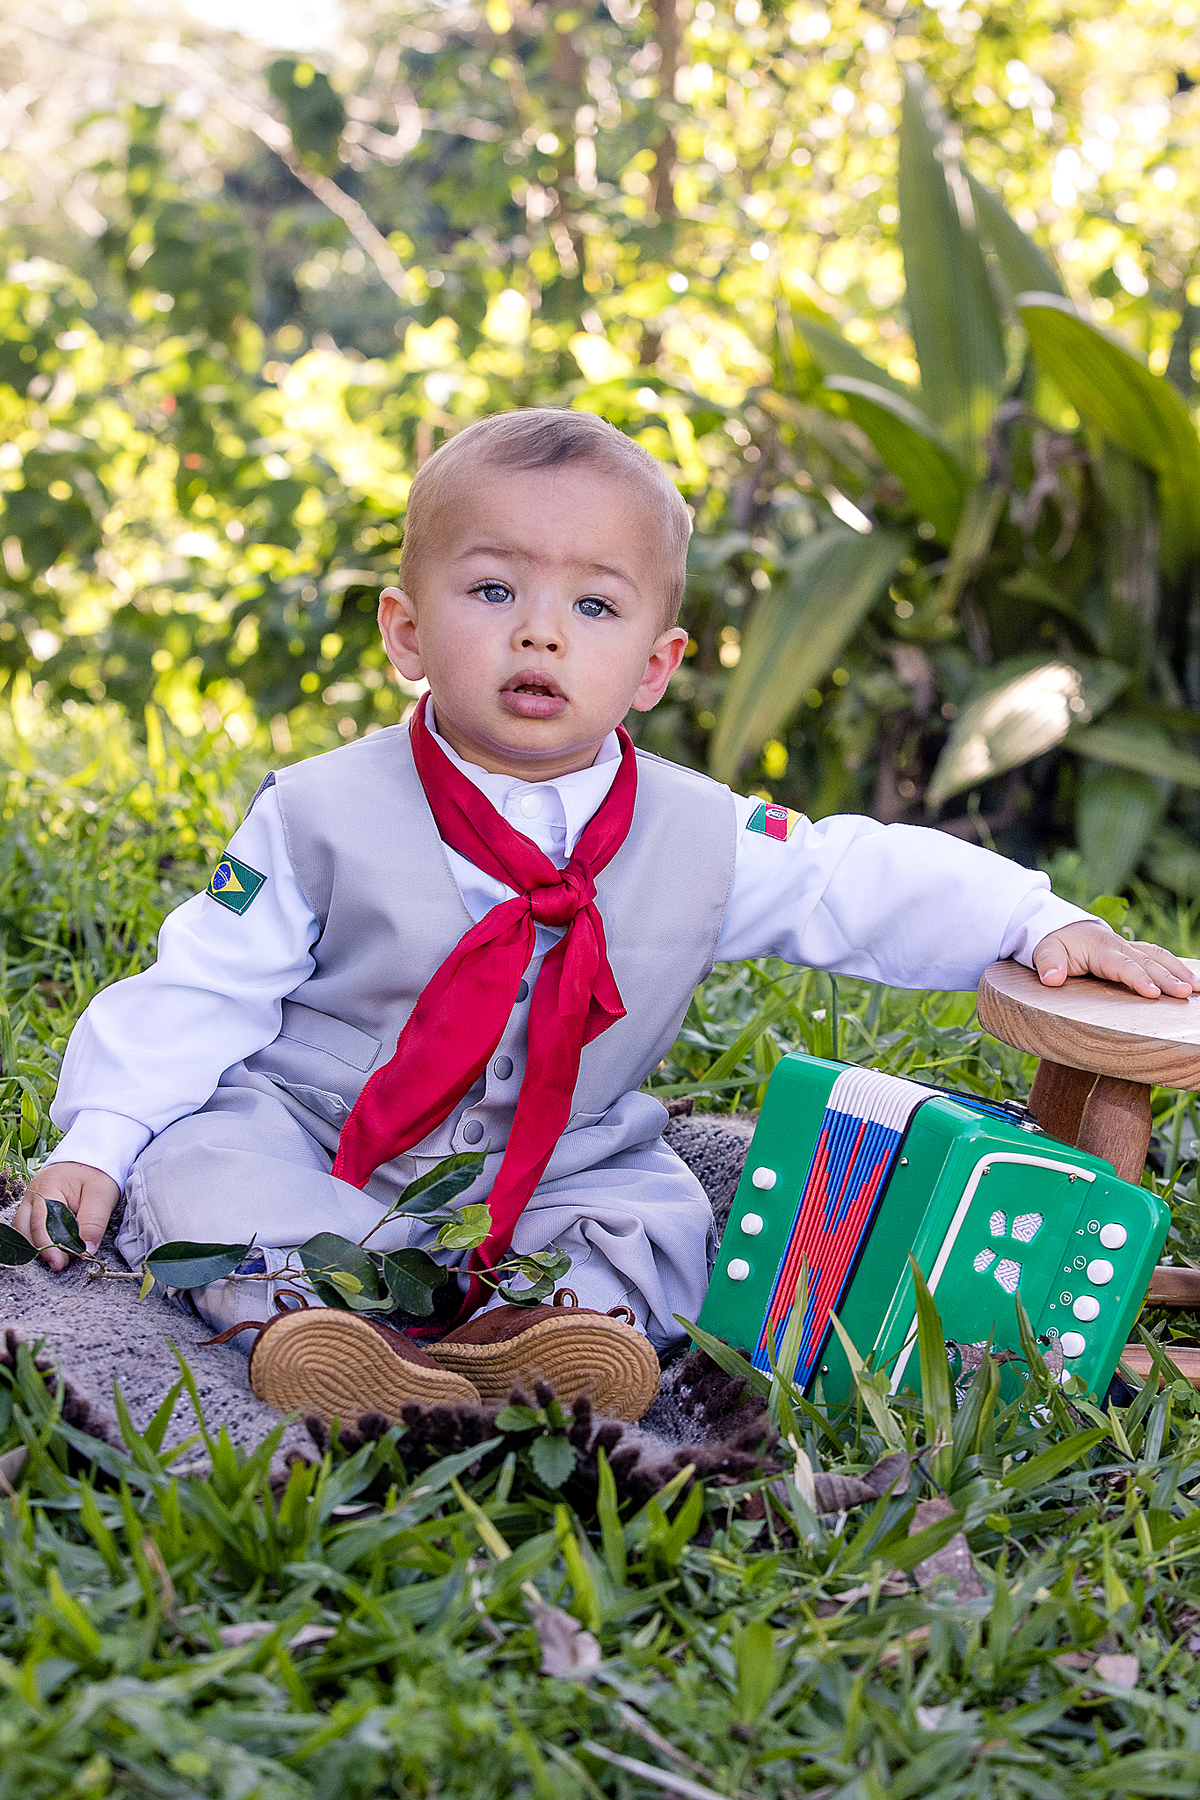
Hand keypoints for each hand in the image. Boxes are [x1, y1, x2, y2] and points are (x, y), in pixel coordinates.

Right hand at [13, 1162, 120, 1271]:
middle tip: (62, 1264)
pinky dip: (42, 1243)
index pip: (40, 1223)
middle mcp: (32, 1198)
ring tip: (61, 1259)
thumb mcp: (102, 1194)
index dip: (49, 1247)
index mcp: (46, 1188)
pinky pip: (31, 1232)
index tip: (60, 1263)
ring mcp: (30, 1205)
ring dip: (40, 1248)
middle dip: (42, 1251)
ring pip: (25, 1234)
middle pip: (26, 1231)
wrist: (92, 1159)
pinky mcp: (35, 1212)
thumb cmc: (96, 1174)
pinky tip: (57, 1251)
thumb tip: (85, 1251)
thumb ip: (93, 1222)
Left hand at [1033, 920, 1199, 999]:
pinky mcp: (1134, 952)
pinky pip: (1158, 956)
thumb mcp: (1044, 950)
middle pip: (1147, 963)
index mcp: (1100, 948)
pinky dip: (1176, 966)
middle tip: (1185, 993)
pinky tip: (1191, 979)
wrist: (1062, 926)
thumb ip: (1048, 964)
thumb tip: (1052, 979)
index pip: (1122, 966)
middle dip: (1167, 978)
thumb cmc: (1055, 943)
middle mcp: (1119, 946)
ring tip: (1196, 988)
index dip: (1138, 979)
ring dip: (1178, 971)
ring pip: (1158, 958)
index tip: (1153, 993)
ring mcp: (1129, 948)